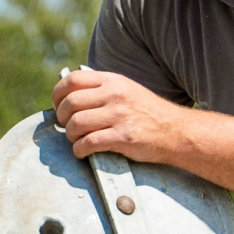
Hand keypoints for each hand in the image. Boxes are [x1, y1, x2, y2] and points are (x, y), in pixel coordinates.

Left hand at [52, 69, 192, 162]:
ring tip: (76, 140)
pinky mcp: (123, 137)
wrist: (175, 132)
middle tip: (67, 127)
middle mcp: (115, 95)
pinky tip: (83, 152)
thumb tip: (71, 95)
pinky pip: (89, 143)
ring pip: (76, 124)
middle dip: (62, 118)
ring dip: (70, 136)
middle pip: (70, 103)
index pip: (73, 80)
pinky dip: (79, 150)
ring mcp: (119, 115)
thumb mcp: (127, 90)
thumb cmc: (148, 114)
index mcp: (113, 81)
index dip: (58, 94)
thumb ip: (102, 90)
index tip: (58, 106)